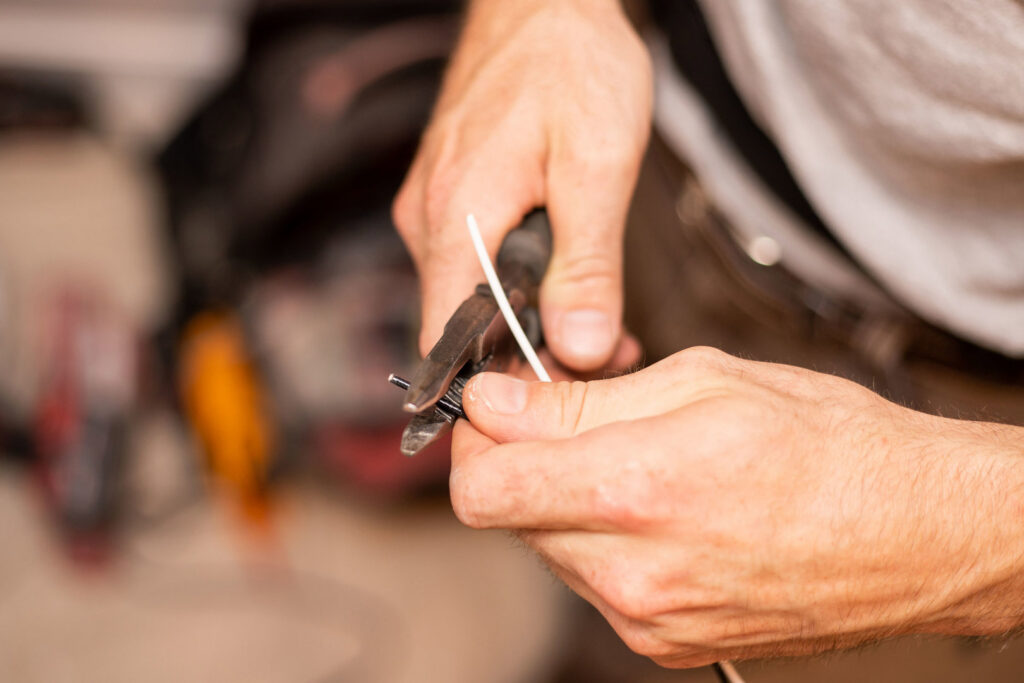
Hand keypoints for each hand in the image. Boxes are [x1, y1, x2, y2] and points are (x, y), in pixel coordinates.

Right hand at [393, 0, 651, 370]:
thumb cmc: (571, 63)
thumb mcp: (598, 166)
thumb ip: (587, 265)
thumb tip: (578, 349)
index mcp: (453, 219)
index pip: (447, 341)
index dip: (498, 384)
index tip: (558, 399)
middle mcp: (427, 221)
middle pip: (466, 326)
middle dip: (533, 354)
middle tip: (607, 353)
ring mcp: (435, 209)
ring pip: (476, 296)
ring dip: (534, 319)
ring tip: (602, 319)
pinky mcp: (453, 199)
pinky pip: (478, 262)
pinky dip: (524, 283)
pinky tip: (571, 277)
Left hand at [452, 347, 1023, 666]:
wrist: (918, 533)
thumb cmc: (830, 446)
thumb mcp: (703, 383)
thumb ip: (583, 401)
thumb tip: (499, 405)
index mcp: (637, 492)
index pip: (482, 487)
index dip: (477, 437)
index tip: (499, 406)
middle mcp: (632, 572)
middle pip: (507, 517)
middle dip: (523, 462)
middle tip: (572, 421)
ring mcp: (646, 619)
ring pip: (548, 549)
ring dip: (565, 502)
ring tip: (637, 465)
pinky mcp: (664, 645)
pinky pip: (594, 584)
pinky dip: (604, 543)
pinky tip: (662, 512)